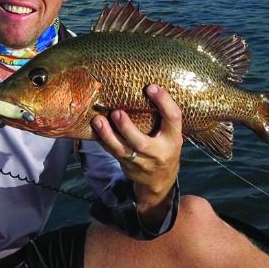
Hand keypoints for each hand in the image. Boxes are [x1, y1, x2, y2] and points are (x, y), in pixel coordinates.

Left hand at [90, 85, 181, 217]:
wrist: (160, 180)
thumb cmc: (164, 148)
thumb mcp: (170, 135)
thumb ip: (162, 118)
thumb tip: (146, 87)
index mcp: (173, 139)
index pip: (173, 118)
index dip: (164, 102)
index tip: (151, 87)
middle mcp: (159, 152)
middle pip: (141, 142)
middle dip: (127, 127)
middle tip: (117, 112)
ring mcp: (141, 162)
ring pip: (122, 150)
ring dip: (108, 135)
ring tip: (98, 120)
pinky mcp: (127, 166)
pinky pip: (112, 153)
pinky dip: (103, 140)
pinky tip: (95, 128)